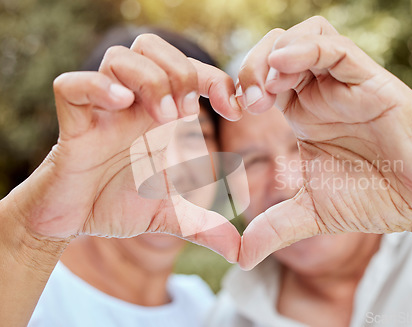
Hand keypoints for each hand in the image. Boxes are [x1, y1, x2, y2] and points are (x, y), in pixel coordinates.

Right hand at [7, 34, 241, 261]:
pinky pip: (72, 86)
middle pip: (153, 46)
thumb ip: (206, 227)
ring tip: (164, 117)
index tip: (235, 108)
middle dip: (181, 70)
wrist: (76, 221)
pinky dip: (97, 89)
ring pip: (119, 57)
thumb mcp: (172, 215)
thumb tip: (242, 255)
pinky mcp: (72, 126)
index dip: (217, 78)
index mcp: (160, 114)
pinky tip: (121, 107)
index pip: (190, 70)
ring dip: (149, 80)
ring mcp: (101, 112)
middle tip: (190, 112)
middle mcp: (133, 104)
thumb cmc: (121, 203)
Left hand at [236, 16, 411, 268]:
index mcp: (302, 114)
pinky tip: (284, 68)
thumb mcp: (310, 213)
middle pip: (276, 50)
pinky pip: (335, 48)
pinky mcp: (371, 82)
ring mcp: (345, 85)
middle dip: (250, 68)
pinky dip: (306, 49)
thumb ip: (273, 229)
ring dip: (273, 55)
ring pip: (304, 37)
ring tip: (266, 89)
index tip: (230, 112)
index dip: (237, 87)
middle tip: (245, 103)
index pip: (261, 79)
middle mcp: (321, 93)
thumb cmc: (373, 198)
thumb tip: (237, 259)